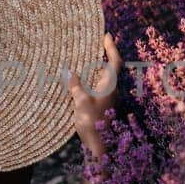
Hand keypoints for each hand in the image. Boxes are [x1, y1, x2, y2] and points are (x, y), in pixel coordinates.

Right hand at [68, 33, 120, 152]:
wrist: (100, 148)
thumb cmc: (93, 123)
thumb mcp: (81, 102)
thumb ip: (76, 86)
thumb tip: (70, 73)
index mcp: (110, 86)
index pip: (114, 61)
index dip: (111, 47)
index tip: (106, 35)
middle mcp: (112, 91)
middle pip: (110, 69)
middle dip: (103, 56)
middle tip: (94, 45)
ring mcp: (109, 100)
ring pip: (104, 80)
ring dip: (95, 70)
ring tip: (84, 62)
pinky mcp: (103, 108)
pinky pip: (98, 89)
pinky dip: (91, 82)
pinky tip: (81, 84)